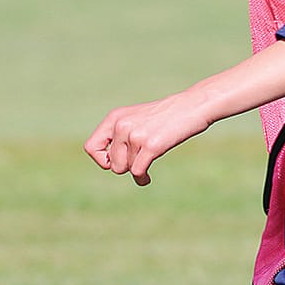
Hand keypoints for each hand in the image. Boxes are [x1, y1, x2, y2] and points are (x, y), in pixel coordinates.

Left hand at [85, 90, 211, 185]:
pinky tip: (147, 178)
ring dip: (137, 170)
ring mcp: (136, 135)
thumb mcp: (137, 119)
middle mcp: (122, 125)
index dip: (102, 160)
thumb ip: (121, 135)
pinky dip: (142, 179)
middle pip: (112, 164)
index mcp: (115, 117)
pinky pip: (138, 171)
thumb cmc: (167, 116)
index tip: (115, 161)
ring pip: (125, 168)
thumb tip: (110, 164)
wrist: (193, 106)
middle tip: (138, 161)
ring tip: (146, 165)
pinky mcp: (152, 145)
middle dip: (125, 167)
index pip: (91, 148)